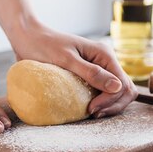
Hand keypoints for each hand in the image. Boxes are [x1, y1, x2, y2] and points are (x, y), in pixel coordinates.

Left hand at [10, 23, 137, 117]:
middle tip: (93, 113)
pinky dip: (101, 102)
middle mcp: (105, 61)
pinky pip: (103, 92)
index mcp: (104, 54)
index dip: (110, 100)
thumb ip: (91, 73)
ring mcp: (99, 69)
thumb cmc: (44, 45)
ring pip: (117, 93)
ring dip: (109, 105)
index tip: (91, 108)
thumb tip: (117, 87)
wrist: (28, 38)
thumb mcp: (67, 60)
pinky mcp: (89, 76)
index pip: (122, 84)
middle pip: (124, 90)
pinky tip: (88, 107)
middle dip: (114, 105)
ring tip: (91, 113)